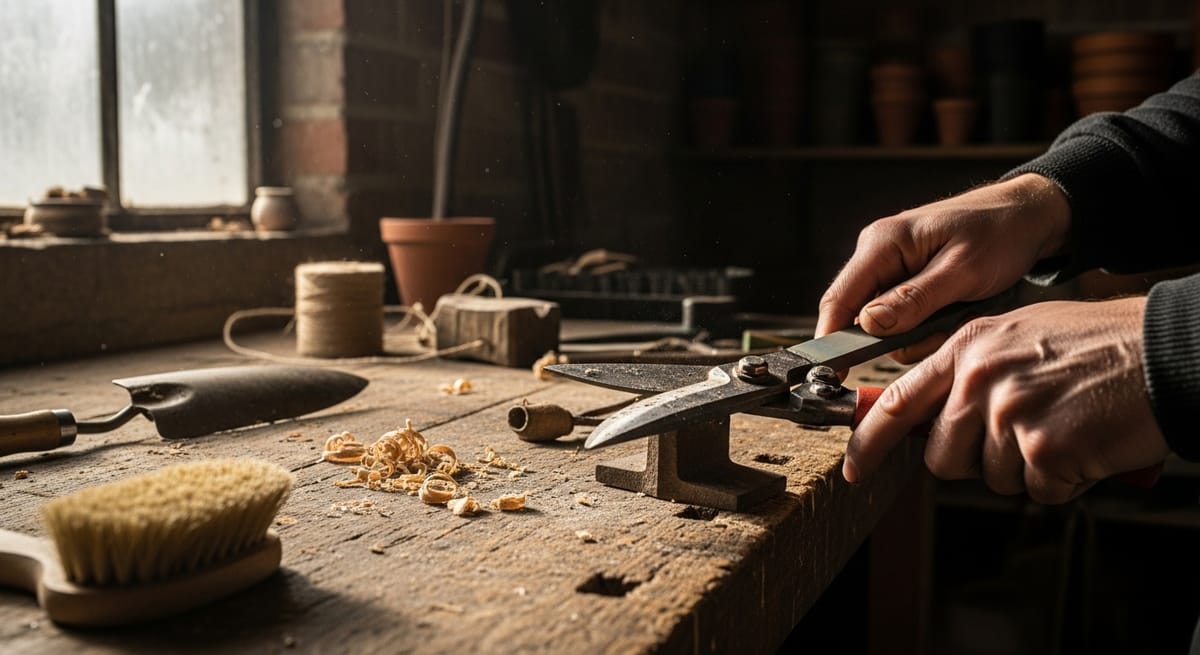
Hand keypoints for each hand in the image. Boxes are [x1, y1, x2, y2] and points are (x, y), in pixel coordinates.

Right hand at [817, 174, 1071, 360]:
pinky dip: (930, 326)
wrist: (1027, 215)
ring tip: (959, 314)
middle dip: (900, 336)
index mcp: (882, 243)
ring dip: (921, 333)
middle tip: (944, 329)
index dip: (831, 339)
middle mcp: (878, 255)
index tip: (835, 375)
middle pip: (861, 317)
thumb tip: (868, 324)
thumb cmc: (1000, 233)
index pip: (839, 299)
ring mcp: (891, 269)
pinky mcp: (906, 281)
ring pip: (886, 325)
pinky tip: (956, 311)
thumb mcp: (963, 270)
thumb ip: (914, 299)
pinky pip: (903, 318)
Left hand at [843, 297, 1169, 503]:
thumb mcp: (1017, 334)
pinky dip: (1064, 479)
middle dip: (973, 461)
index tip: (854, 467)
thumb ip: (971, 371)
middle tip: (1020, 438)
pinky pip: (1038, 490)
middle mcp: (979, 379)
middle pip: (942, 456)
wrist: (1162, 352)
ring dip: (1027, 468)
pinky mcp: (1043, 448)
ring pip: (991, 477)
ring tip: (1063, 428)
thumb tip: (936, 415)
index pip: (898, 402)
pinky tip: (1084, 444)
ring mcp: (1009, 414)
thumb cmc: (1096, 344)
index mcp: (967, 348)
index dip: (868, 441)